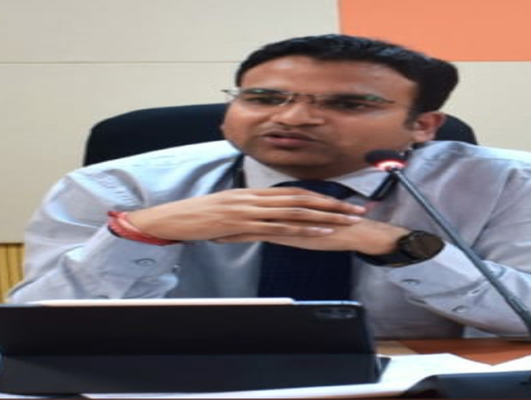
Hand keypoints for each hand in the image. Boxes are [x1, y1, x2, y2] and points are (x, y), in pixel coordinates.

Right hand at [126, 187, 365, 240]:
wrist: (174, 217)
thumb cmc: (198, 215)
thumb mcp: (226, 208)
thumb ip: (248, 210)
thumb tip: (263, 215)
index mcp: (252, 192)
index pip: (293, 192)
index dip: (319, 196)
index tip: (340, 200)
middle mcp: (256, 197)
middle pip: (302, 199)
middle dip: (331, 204)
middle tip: (355, 209)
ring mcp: (251, 210)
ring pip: (296, 211)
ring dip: (324, 216)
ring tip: (346, 220)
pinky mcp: (244, 224)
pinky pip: (279, 226)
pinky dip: (303, 228)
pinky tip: (320, 231)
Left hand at [213, 218, 409, 254]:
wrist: (354, 231)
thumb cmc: (337, 227)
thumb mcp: (314, 220)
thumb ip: (299, 218)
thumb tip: (287, 217)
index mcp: (287, 203)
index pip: (256, 202)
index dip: (237, 204)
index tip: (219, 207)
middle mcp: (281, 208)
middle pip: (246, 208)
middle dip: (224, 211)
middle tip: (202, 213)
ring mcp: (281, 219)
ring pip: (246, 219)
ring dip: (224, 223)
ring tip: (203, 225)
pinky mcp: (284, 233)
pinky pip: (255, 234)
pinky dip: (236, 236)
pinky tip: (221, 240)